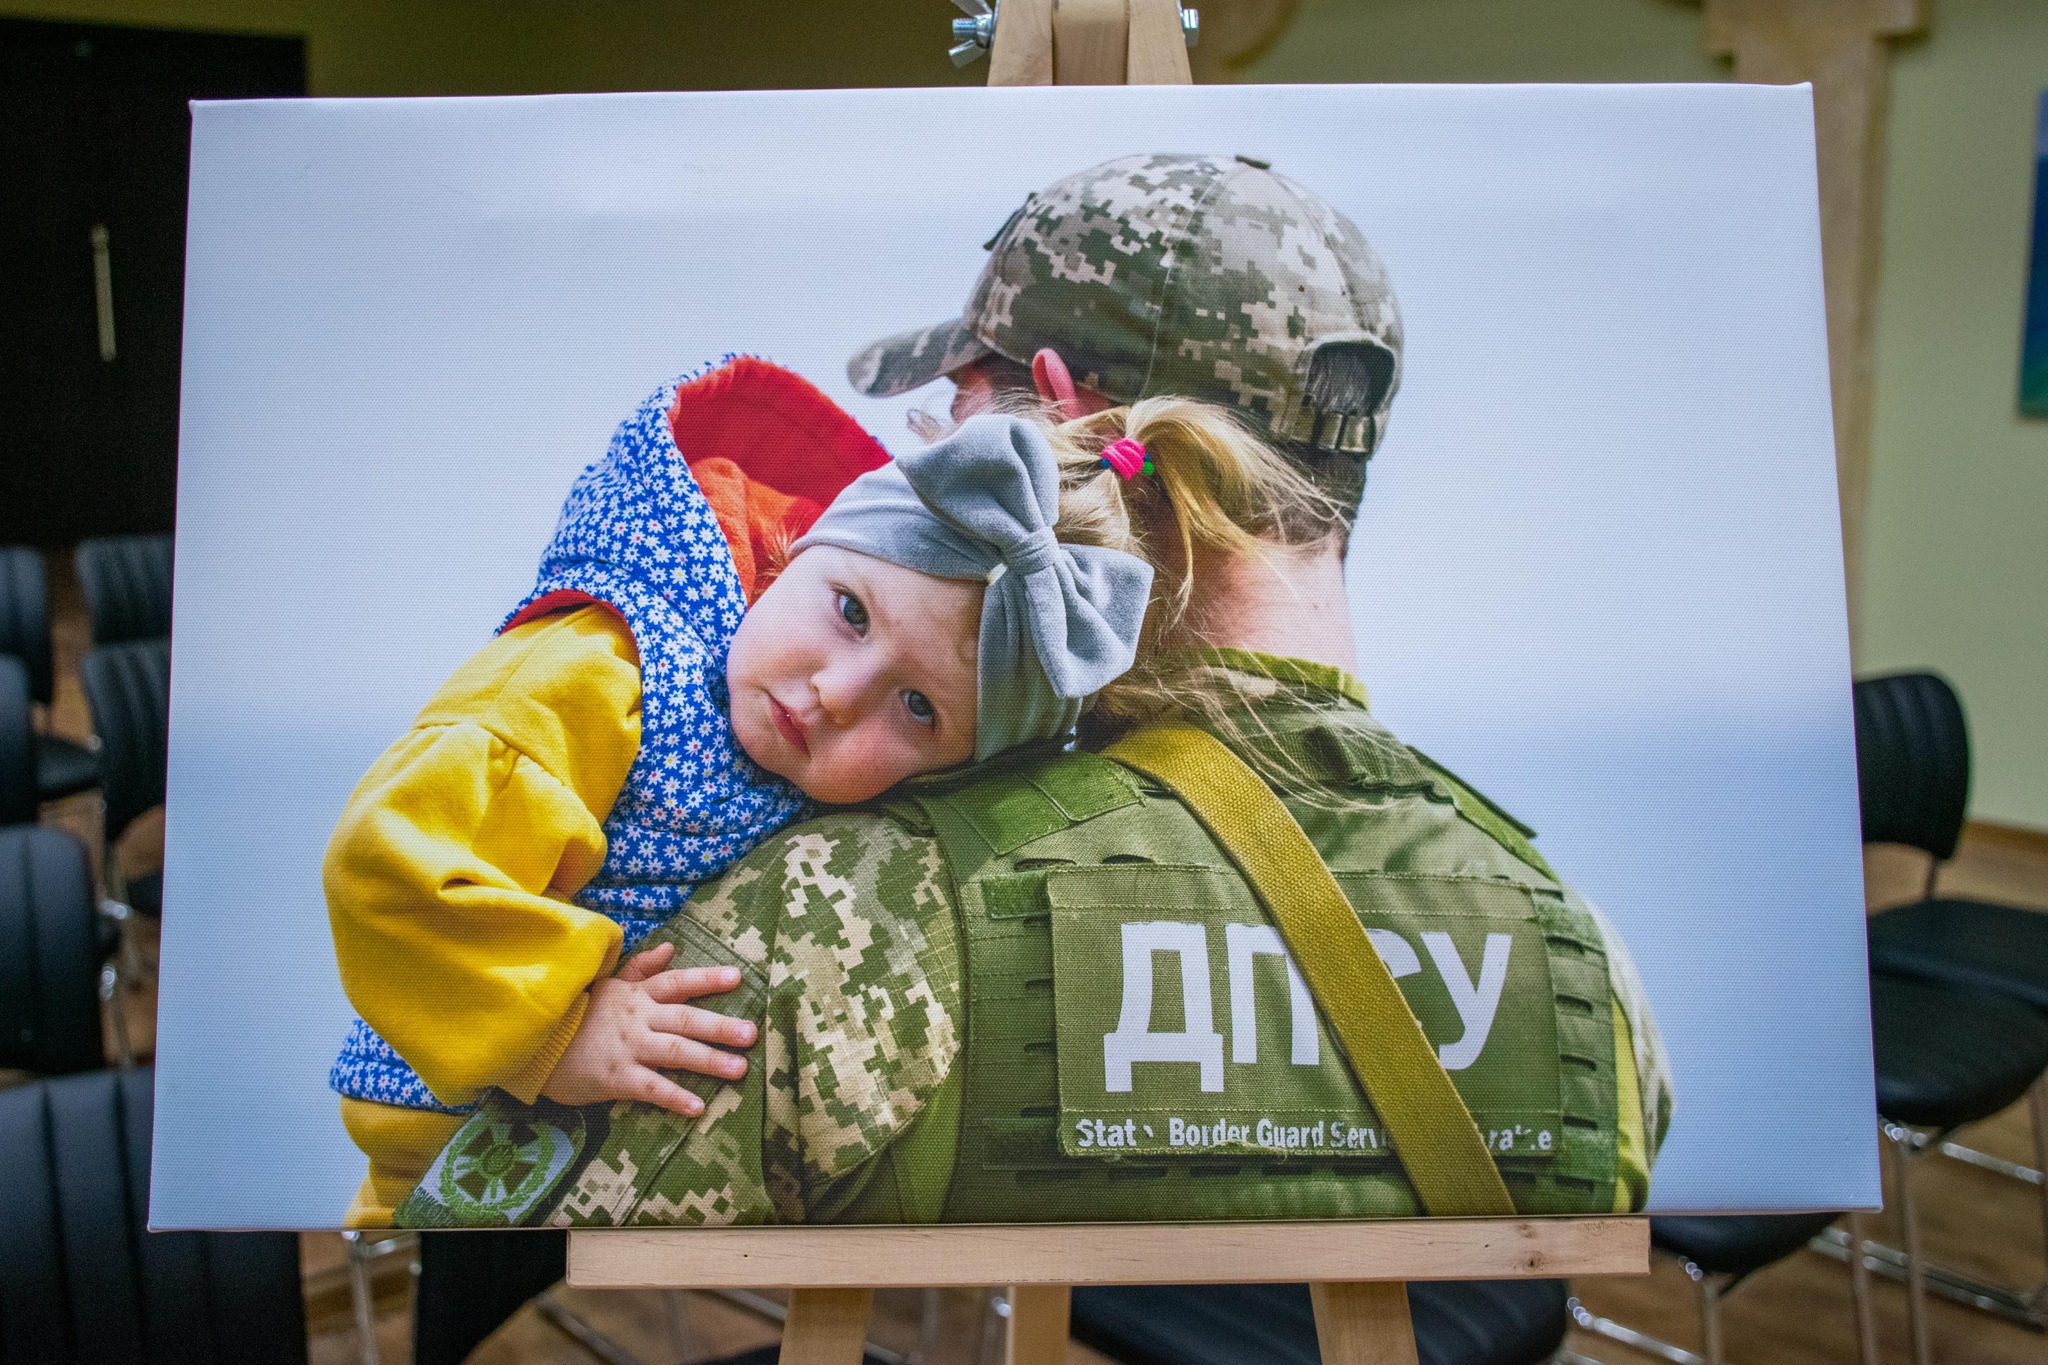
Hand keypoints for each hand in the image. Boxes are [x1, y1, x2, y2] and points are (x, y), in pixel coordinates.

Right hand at [540, 942, 756, 1118]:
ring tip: (739, 1070)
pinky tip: (698, 1107)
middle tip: (751, 1035)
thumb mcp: (609, 986)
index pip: (678, 983)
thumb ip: (642, 969)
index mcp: (638, 996)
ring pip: (675, 1051)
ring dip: (709, 1060)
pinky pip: (650, 1088)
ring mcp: (628, 1048)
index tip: (738, 977)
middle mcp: (638, 1019)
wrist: (536, 1044)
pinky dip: (674, 1097)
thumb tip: (671, 948)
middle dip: (720, 1027)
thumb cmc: (577, 1015)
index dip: (707, 979)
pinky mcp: (616, 1078)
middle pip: (685, 1019)